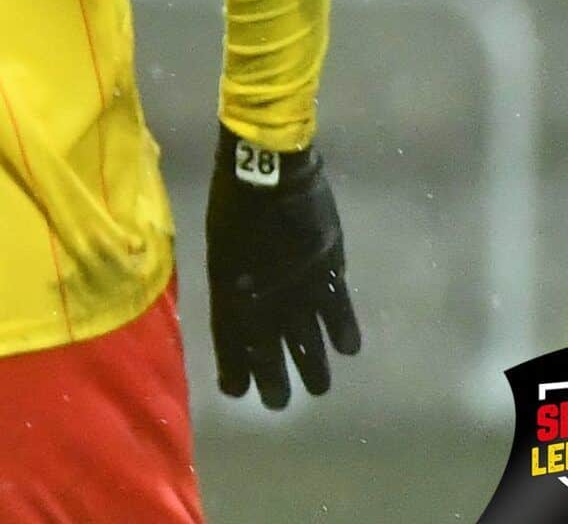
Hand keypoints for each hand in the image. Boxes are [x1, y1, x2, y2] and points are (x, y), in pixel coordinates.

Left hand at [206, 126, 361, 408]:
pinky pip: (338, 309)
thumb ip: (231, 276)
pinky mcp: (326, 268)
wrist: (266, 165)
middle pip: (268, 347)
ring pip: (307, 337)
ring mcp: (296, 283)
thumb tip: (241, 302)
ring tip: (316, 389)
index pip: (230, 339)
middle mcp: (262, 293)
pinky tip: (348, 352)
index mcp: (228, 285)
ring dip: (312, 366)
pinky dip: (342, 331)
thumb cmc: (232, 198)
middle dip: (272, 379)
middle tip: (277, 403)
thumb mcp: (219, 241)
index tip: (236, 391)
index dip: (234, 367)